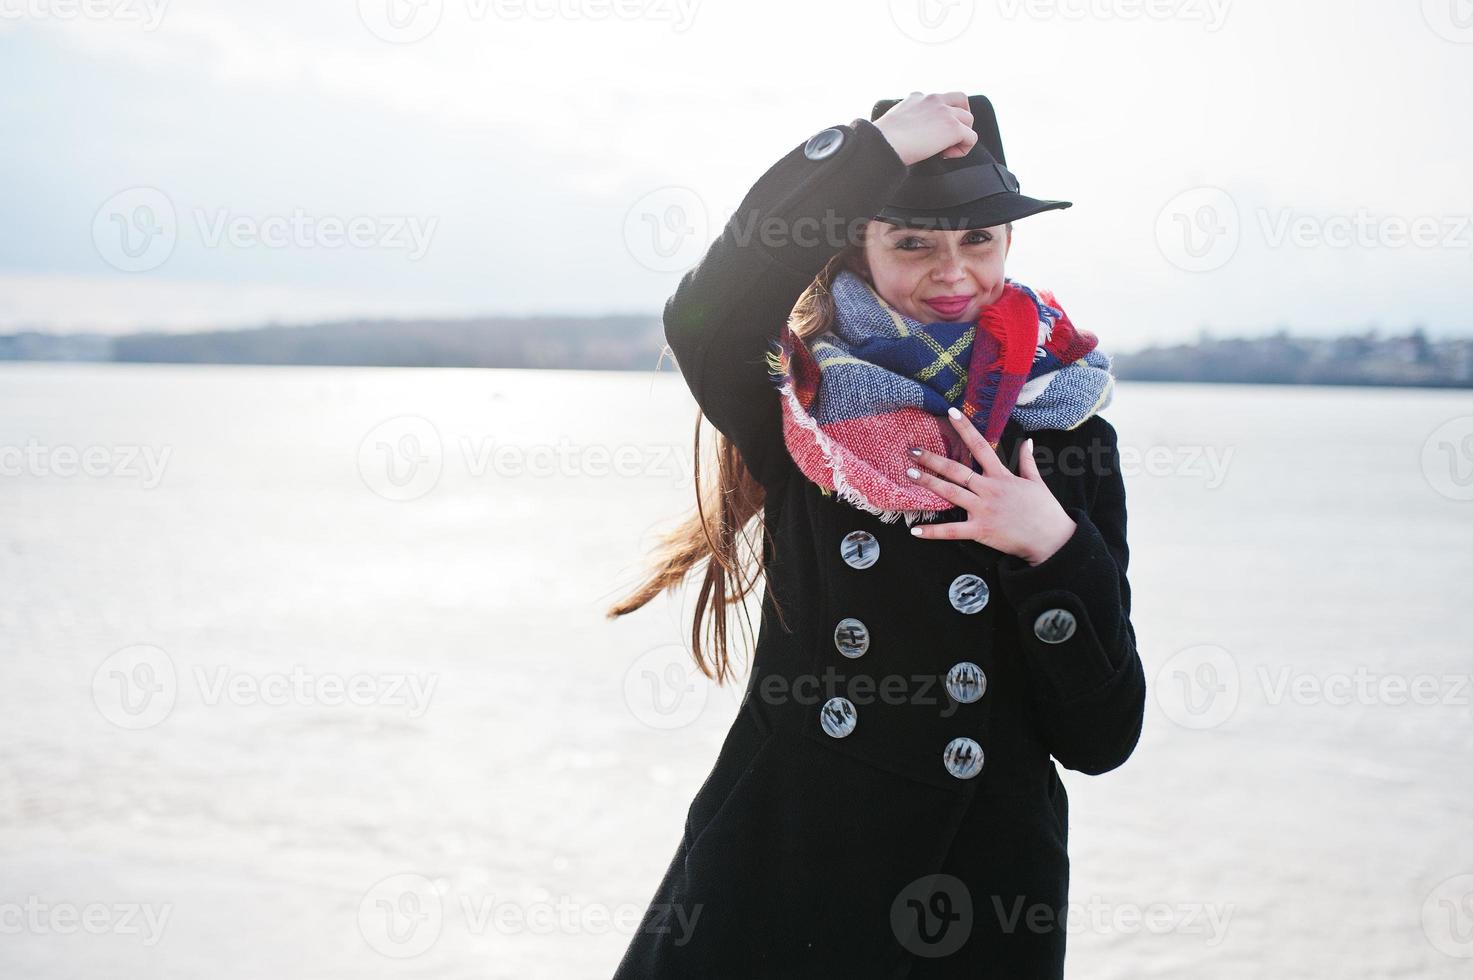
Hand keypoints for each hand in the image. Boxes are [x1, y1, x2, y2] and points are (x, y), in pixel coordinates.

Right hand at [872, 91, 977, 165]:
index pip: (937, 99)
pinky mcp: (953, 127)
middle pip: (961, 100)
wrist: (884, 143)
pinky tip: (947, 155)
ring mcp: (945, 112)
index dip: (940, 115)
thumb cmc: (883, 139)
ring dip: (961, 135)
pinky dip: (963, 149)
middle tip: (951, 135)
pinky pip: (971, 137)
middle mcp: (933, 100)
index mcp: (917, 98)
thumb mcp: (894, 122)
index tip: (929, 133)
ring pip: (968, 119)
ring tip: (946, 149)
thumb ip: (906, 121)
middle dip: (961, 117)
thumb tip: (909, 136)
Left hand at [905, 407, 1076, 565]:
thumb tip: (1029, 441)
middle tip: (912, 451)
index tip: (951, 413)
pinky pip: (953, 530)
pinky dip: (934, 531)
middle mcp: (989, 489)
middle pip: (956, 470)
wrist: (1051, 538)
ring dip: (929, 483)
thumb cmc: (1044, 510)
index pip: (980, 446)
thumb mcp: (1036, 481)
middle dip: (933, 459)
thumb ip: (1028, 461)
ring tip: (909, 474)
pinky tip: (915, 530)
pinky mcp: (981, 530)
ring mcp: (983, 509)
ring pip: (951, 493)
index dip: (966, 428)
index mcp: (1001, 476)